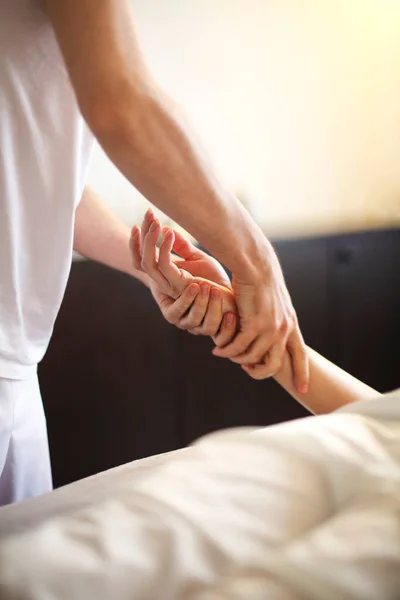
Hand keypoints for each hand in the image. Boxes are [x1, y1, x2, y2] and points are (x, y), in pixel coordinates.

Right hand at [130, 209, 236, 339]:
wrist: (231, 302)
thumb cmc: (216, 283)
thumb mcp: (198, 259)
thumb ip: (183, 247)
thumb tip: (169, 229)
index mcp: (165, 277)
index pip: (140, 259)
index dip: (136, 240)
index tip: (145, 215)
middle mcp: (163, 285)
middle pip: (141, 259)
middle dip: (143, 235)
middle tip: (148, 213)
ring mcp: (170, 288)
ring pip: (148, 263)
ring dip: (150, 240)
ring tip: (159, 222)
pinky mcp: (181, 288)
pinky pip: (166, 268)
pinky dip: (165, 249)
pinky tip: (169, 234)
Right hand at [212, 249, 308, 392]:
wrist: (255, 265)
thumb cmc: (260, 281)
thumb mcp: (274, 302)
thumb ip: (273, 319)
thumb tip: (267, 334)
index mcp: (291, 324)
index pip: (301, 355)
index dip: (302, 374)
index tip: (302, 390)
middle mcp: (284, 329)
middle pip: (275, 365)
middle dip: (260, 373)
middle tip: (247, 370)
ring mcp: (270, 328)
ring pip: (252, 357)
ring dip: (237, 359)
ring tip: (224, 354)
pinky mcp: (254, 324)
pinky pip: (239, 347)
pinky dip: (227, 351)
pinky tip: (218, 349)